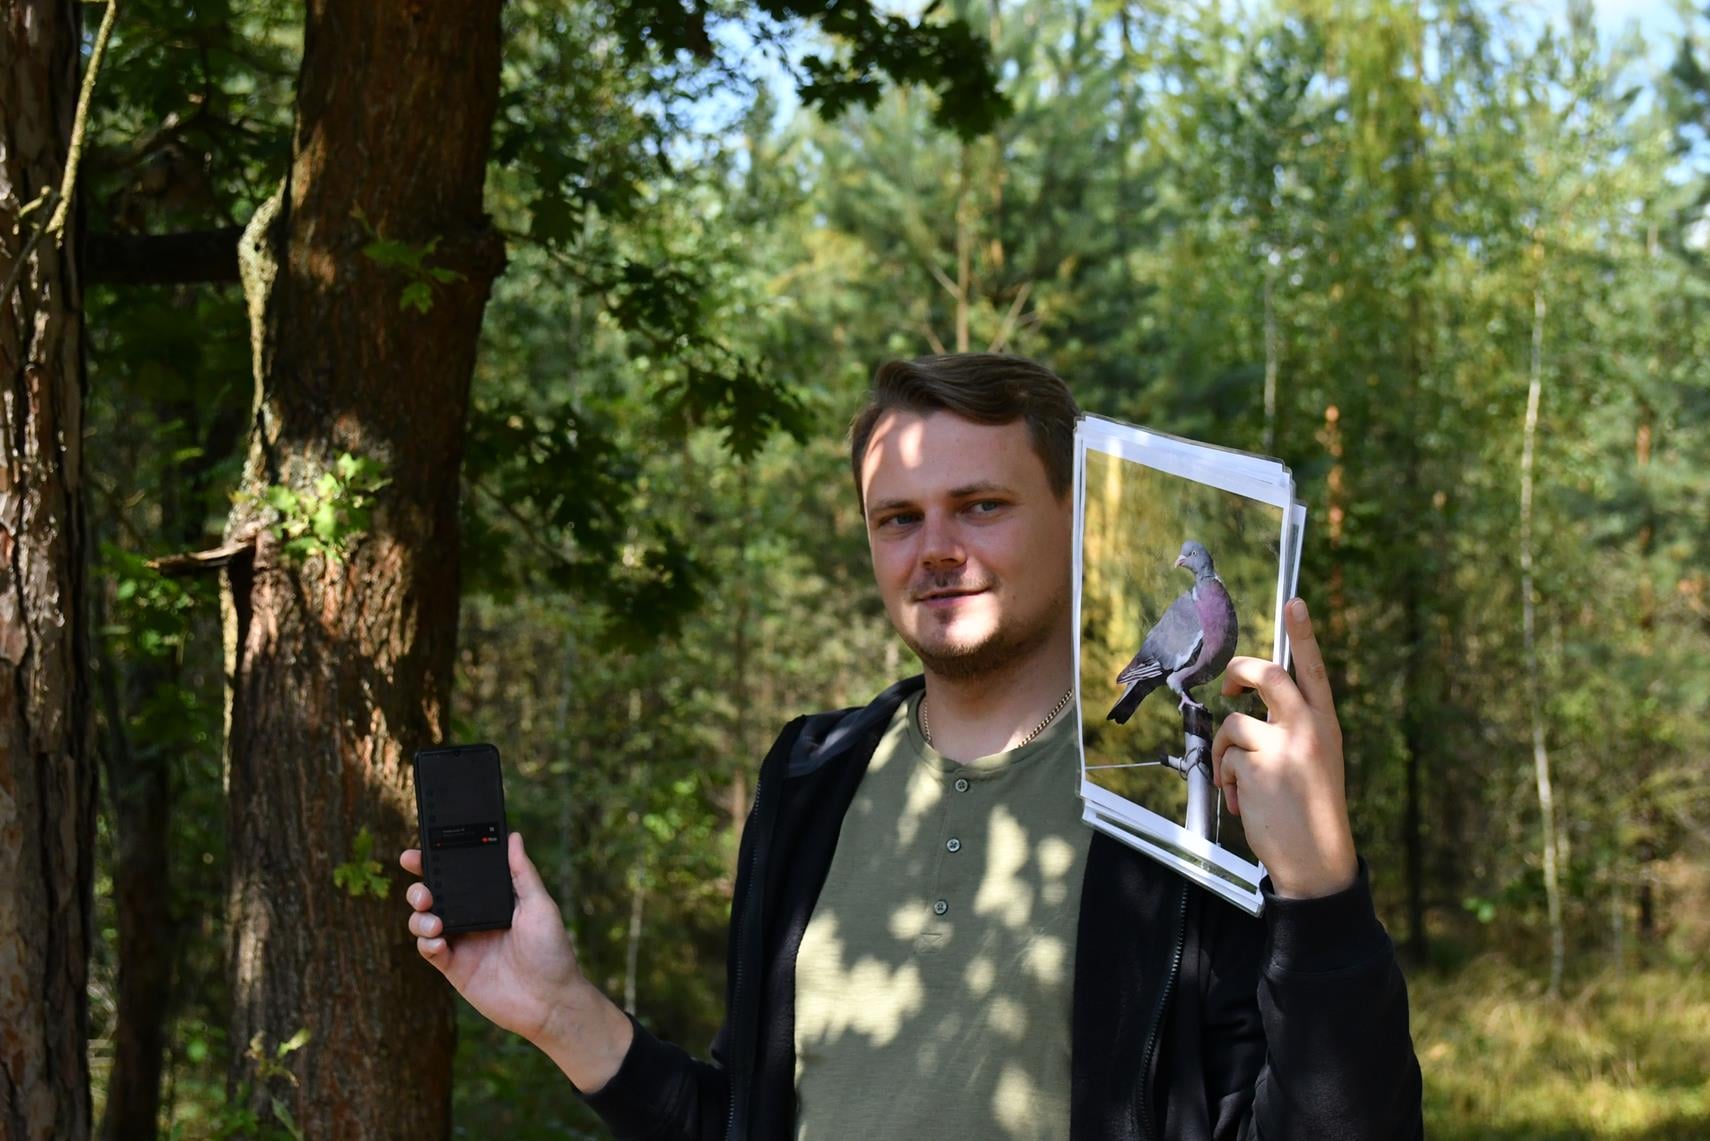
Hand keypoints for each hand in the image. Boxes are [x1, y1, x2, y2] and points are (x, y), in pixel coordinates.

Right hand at [402, 832, 631, 1088]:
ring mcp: (462, 943)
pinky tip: (438, 942)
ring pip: (424, 921)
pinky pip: (429, 951)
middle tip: (422, 892)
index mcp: (492, 899)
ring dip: (420, 917)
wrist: (550, 1001)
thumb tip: (513, 837)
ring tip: (434, 921)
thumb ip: (522, 873)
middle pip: (434, 896)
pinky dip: (426, 943)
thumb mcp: (540, 906)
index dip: (436, 863)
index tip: (418, 853)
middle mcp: (473, 918)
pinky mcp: (455, 968)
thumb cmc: (552, 951)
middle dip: (418, 889)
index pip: (459, 875)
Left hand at [1210, 598, 1357, 898]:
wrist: (1316, 860)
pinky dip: (1227, 780)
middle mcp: (1308, 728)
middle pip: (1265, 675)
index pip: (1313, 669)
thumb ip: (1292, 730)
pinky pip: (1225, 759)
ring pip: (1233, 723)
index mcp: (1326, 724)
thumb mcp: (1316, 760)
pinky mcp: (1257, 766)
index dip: (1304, 634)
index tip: (1295, 600)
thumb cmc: (1310, 810)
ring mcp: (1283, 745)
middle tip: (1231, 691)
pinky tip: (1245, 803)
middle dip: (1238, 674)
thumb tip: (1248, 707)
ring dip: (1225, 752)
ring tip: (1240, 781)